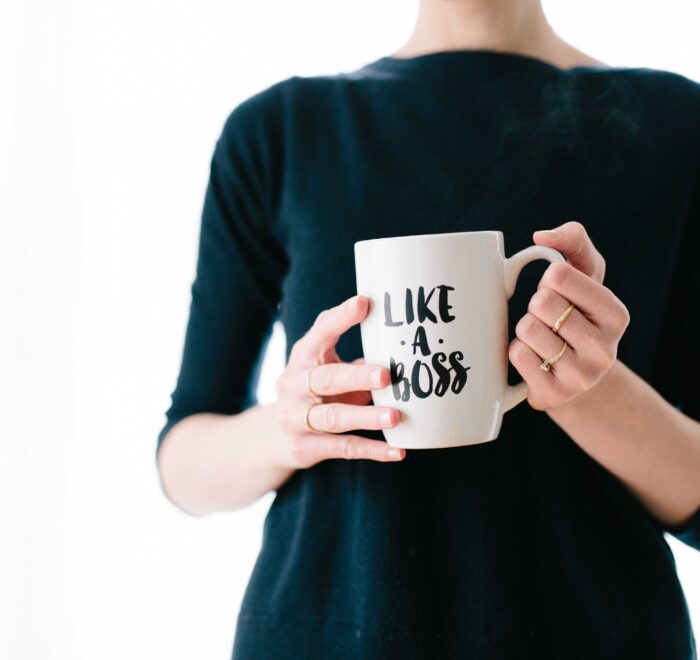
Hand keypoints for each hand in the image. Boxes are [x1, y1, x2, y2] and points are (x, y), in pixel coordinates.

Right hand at [273, 294, 404, 467]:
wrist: (275, 437)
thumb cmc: (316, 392)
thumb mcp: (328, 368)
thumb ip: (358, 359)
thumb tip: (407, 349)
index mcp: (303, 356)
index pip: (321, 332)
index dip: (341, 318)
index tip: (365, 303)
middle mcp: (293, 384)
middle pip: (326, 379)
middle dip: (356, 377)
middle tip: (386, 375)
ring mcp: (294, 418)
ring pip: (333, 418)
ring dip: (366, 417)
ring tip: (395, 417)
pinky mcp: (304, 447)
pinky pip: (343, 448)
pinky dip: (372, 450)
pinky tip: (398, 451)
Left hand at [508, 221, 630, 410]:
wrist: (575, 377)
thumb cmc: (576, 314)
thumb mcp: (584, 275)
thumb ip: (573, 241)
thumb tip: (542, 236)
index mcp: (616, 314)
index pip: (558, 276)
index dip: (548, 280)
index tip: (558, 293)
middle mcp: (605, 348)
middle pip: (541, 303)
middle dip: (535, 305)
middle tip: (548, 319)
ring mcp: (581, 376)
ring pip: (527, 329)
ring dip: (524, 329)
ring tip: (541, 339)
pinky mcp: (554, 395)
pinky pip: (517, 355)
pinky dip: (516, 351)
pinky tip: (534, 358)